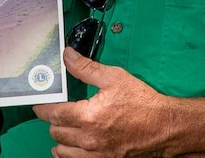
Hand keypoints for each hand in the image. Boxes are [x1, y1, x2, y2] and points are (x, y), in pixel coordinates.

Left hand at [33, 47, 170, 156]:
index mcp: (88, 116)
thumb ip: (86, 68)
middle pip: (55, 132)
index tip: (40, 103)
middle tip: (60, 110)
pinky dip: (69, 154)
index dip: (43, 107)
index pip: (52, 114)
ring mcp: (95, 155)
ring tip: (66, 127)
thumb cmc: (142, 102)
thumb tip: (67, 56)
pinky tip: (73, 146)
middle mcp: (88, 139)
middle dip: (54, 120)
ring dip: (60, 138)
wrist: (164, 127)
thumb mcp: (114, 78)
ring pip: (61, 150)